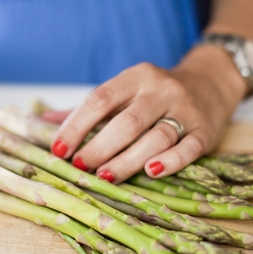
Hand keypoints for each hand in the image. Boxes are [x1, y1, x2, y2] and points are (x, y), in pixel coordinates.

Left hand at [49, 45, 247, 183]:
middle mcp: (161, 89)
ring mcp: (185, 110)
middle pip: (127, 121)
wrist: (210, 83)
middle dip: (99, 147)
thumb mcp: (122, 93)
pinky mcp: (205, 131)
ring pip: (156, 137)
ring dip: (127, 160)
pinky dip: (170, 162)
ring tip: (105, 176)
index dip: (76, 126)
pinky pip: (188, 148)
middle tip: (80, 167)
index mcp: (135, 77)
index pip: (100, 99)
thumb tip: (42, 122)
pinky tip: (151, 172)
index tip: (58, 150)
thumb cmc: (153, 95)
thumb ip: (86, 110)